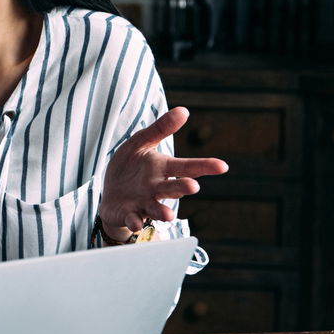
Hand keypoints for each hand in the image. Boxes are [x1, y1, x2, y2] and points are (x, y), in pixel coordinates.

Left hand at [99, 107, 228, 242]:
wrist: (111, 191)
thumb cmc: (131, 166)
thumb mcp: (141, 143)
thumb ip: (161, 129)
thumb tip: (183, 110)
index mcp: (163, 169)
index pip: (187, 167)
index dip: (204, 166)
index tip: (222, 166)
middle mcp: (157, 188)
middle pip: (173, 188)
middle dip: (182, 187)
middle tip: (192, 186)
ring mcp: (143, 202)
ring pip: (156, 208)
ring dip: (162, 211)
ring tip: (168, 215)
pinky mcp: (128, 214)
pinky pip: (133, 219)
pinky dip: (135, 221)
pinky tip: (136, 222)